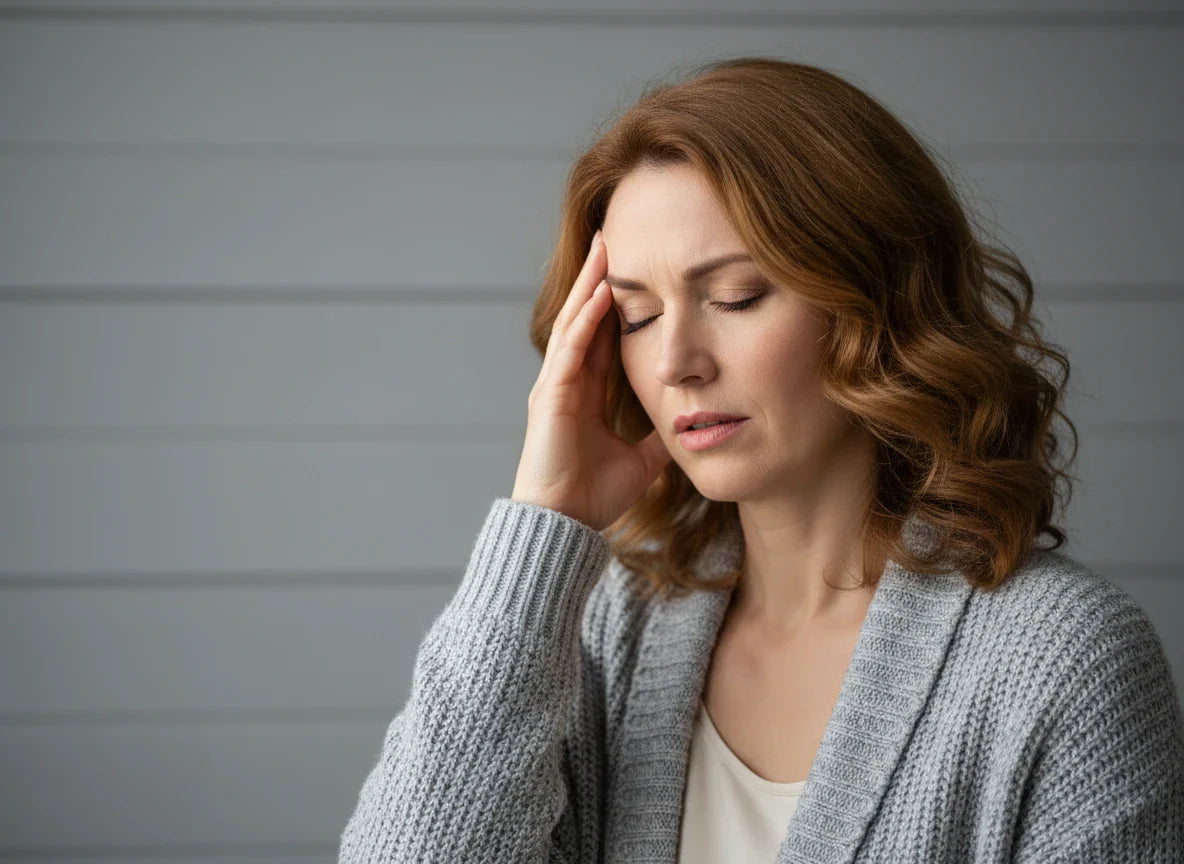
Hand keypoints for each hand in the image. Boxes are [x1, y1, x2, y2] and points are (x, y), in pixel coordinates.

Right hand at [511, 230, 671, 530]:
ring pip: (575, 322)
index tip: (636, 267)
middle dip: (599, 277)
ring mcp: (556, 385)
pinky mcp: (551, 396)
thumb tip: (693, 420)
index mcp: (586, 392)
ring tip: (605, 246)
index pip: (603, 333)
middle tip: (615, 235)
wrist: (565, 525)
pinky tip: (602, 291)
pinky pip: (571, 348)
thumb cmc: (594, 497)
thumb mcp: (643, 459)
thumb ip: (660, 435)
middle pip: (585, 316)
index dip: (618, 301)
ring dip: (590, 283)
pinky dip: (586, 319)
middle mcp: (567, 381)